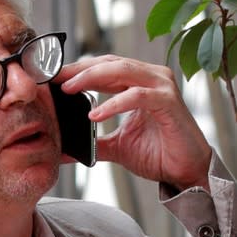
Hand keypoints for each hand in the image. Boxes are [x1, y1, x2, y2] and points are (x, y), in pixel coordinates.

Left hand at [53, 55, 211, 191]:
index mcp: (137, 83)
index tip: (52, 77)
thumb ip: (92, 142)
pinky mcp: (169, 102)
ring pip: (122, 70)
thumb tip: (63, 149)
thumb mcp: (115, 145)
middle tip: (55, 79)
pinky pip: (137, 96)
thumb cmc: (156, 153)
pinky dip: (114, 103)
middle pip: (109, 63)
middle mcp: (150, 78)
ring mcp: (161, 87)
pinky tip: (95, 115)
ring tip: (69, 90)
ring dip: (91, 78)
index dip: (77, 70)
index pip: (103, 67)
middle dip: (79, 70)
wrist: (184, 173)